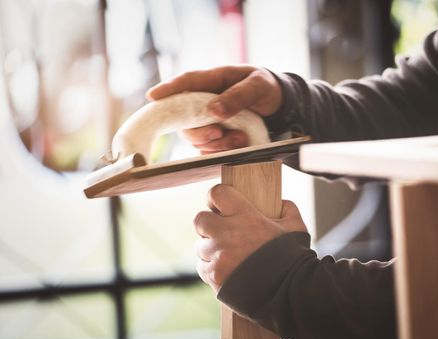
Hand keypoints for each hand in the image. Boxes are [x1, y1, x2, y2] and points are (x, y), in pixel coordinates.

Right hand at [146, 65, 282, 152]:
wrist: (278, 105)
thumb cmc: (265, 87)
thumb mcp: (258, 85)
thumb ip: (238, 95)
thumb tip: (213, 112)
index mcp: (212, 81)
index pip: (186, 82)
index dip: (168, 89)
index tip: (153, 96)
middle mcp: (204, 101)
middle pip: (184, 120)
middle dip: (200, 131)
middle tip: (219, 132)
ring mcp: (207, 121)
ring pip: (196, 139)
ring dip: (216, 143)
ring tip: (241, 138)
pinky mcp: (215, 137)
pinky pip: (209, 150)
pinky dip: (222, 151)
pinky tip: (239, 144)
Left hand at [193, 184, 306, 292]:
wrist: (290, 292)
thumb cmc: (293, 258)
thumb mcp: (295, 227)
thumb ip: (286, 209)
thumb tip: (280, 203)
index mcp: (246, 216)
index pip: (217, 194)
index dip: (216, 198)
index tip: (221, 205)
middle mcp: (227, 233)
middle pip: (200, 219)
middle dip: (208, 224)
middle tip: (221, 231)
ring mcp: (219, 256)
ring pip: (200, 246)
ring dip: (210, 248)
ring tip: (227, 255)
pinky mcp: (214, 276)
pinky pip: (202, 267)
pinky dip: (211, 268)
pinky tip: (226, 270)